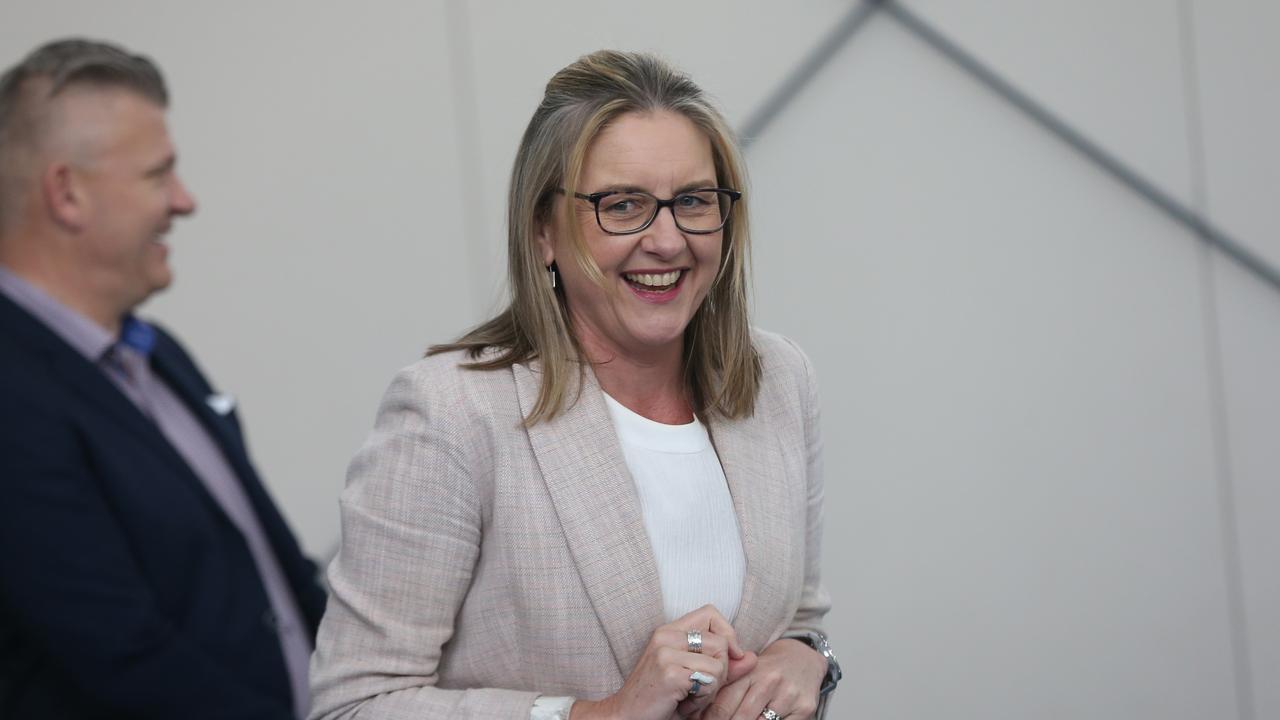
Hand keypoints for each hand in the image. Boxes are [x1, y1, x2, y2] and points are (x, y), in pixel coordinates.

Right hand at [571, 605, 743, 719]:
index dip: (727, 634)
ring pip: (719, 664)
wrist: (626, 716)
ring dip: (711, 689)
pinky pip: (710, 682)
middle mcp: (665, 636)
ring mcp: (666, 653)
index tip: (728, 657)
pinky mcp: (670, 673)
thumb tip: (751, 656)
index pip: (711, 613)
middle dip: (721, 671)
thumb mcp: (692, 676)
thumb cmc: (659, 698)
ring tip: (690, 697)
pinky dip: (703, 699)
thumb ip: (723, 665)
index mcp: (668, 631)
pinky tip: (685, 704)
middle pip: (721, 642)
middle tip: (700, 687)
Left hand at [695, 638, 826, 719]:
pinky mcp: (804, 709)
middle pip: (738, 718)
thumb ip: (724, 688)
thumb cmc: (767, 670)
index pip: (722, 704)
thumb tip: (695, 713)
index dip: (707, 719)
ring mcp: (788, 696)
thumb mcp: (745, 673)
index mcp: (749, 672)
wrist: (803, 659)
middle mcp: (769, 682)